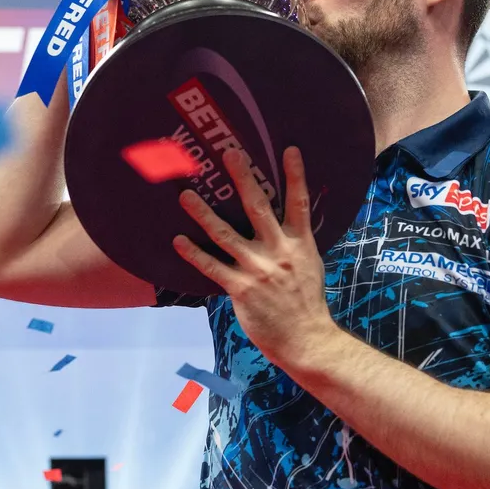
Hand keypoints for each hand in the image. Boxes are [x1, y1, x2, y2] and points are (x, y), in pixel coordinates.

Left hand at [172, 146, 338, 369]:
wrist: (306, 339)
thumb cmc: (307, 304)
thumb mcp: (310, 266)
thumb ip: (294, 244)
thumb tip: (287, 225)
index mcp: (299, 244)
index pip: (299, 203)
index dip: (295, 175)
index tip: (289, 149)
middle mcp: (279, 252)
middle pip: (258, 208)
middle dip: (244, 179)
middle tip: (230, 153)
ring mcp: (258, 269)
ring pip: (226, 235)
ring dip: (204, 213)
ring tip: (186, 195)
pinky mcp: (241, 289)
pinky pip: (212, 267)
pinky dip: (194, 253)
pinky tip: (179, 240)